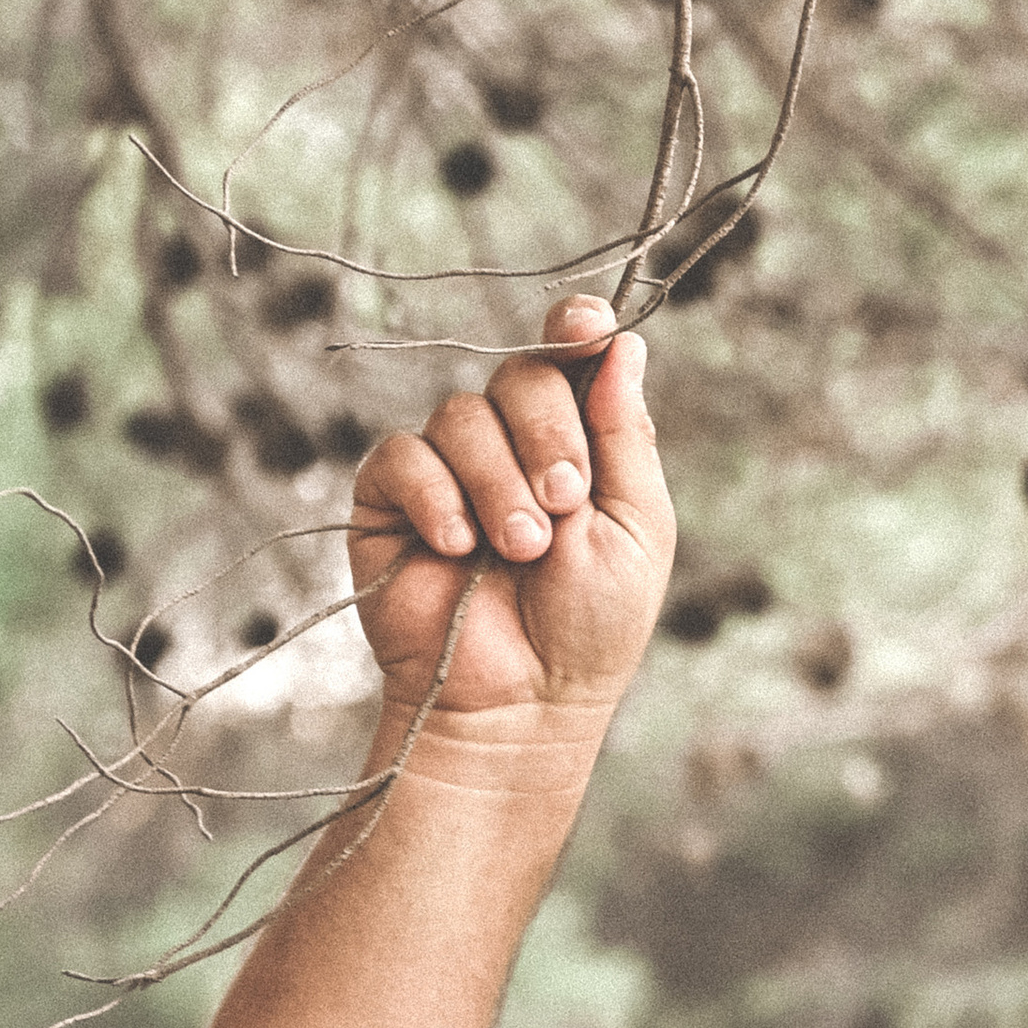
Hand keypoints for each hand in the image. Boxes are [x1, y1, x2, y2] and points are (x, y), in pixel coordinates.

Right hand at [348, 297, 675, 728]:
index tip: (587, 326)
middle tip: (562, 505)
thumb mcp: (635, 525)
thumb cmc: (590, 626)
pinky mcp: (392, 500)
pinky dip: (437, 498)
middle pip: (520, 375)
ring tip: (519, 550)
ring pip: (461, 415)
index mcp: (579, 441)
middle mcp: (512, 443)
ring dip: (498, 483)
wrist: (521, 701)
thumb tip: (621, 342)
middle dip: (547, 435)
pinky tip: (458, 549)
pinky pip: (403, 457)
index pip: (572, 358)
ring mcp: (449, 468)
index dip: (576, 329)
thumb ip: (624, 432)